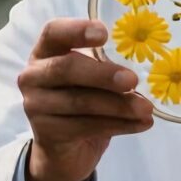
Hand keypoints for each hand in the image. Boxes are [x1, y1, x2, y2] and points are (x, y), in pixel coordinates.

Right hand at [19, 17, 154, 180]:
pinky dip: (119, 125)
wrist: (62, 149)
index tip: (104, 34)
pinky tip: (142, 123)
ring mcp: (35, 105)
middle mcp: (33, 76)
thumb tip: (138, 71)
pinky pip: (86, 126)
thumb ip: (104, 68)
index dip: (76, 30)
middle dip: (103, 74)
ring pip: (80, 102)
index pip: (53, 33)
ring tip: (146, 109)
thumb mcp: (91, 78)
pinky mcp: (47, 132)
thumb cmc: (80, 100)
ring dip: (118, 105)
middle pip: (66, 69)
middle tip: (133, 80)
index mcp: (45, 52)